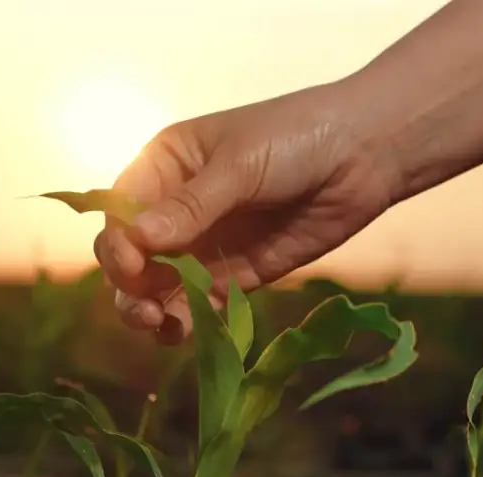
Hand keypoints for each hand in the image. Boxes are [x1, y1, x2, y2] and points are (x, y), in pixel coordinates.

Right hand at [94, 78, 403, 344]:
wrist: (365, 155)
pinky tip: (189, 332)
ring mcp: (206, 245)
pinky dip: (190, 321)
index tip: (131, 264)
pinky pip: (202, 304)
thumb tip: (139, 240)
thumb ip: (192, 205)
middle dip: (130, 285)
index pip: (121, 212)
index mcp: (165, 166)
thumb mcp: (240, 164)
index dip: (117, 242)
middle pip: (132, 257)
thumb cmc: (296, 137)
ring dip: (152, 310)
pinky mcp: (237, 275)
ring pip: (160, 288)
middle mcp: (177, 209)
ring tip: (160, 325)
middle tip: (144, 309)